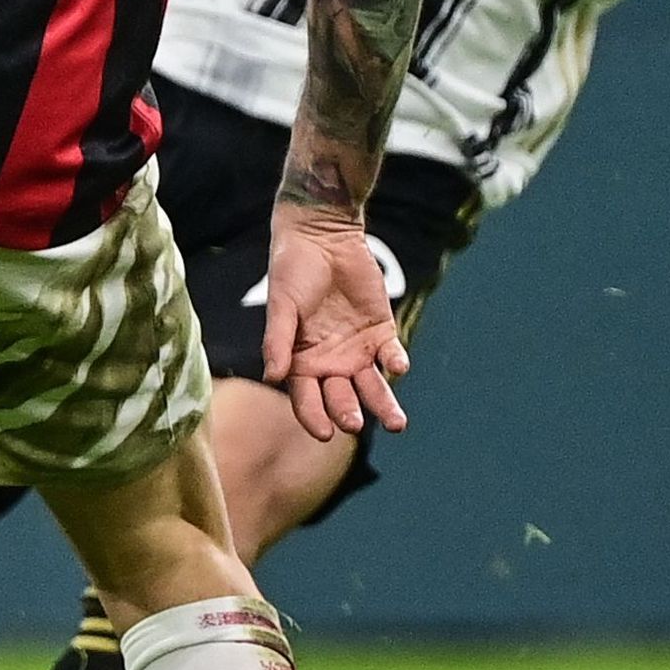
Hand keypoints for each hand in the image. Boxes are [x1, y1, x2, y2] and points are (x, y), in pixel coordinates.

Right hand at [257, 201, 410, 442]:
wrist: (322, 236)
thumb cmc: (293, 271)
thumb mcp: (281, 306)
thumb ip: (277, 341)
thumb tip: (271, 378)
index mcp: (301, 362)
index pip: (307, 401)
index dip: (314, 418)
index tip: (325, 433)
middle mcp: (330, 363)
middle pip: (341, 399)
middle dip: (348, 414)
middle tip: (356, 424)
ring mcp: (357, 349)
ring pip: (372, 386)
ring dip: (384, 405)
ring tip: (397, 424)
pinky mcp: (381, 331)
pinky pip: (391, 354)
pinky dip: (396, 361)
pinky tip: (397, 365)